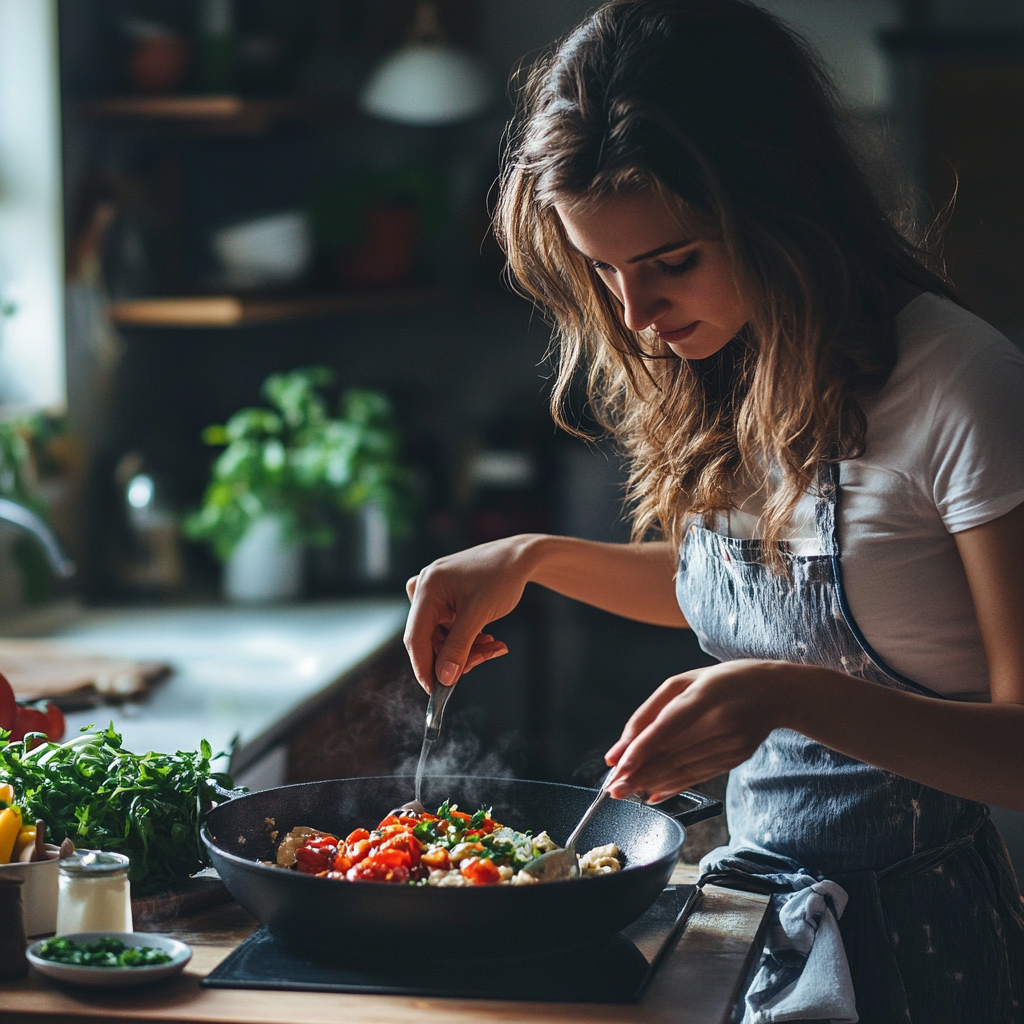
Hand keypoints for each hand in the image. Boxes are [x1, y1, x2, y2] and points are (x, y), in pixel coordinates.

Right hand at [404, 535, 540, 691]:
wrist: (520, 556)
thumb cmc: (501, 577)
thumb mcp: (479, 614)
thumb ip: (459, 647)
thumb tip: (444, 678)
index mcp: (428, 587)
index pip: (415, 636)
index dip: (423, 666)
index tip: (435, 690)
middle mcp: (426, 589)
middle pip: (430, 638)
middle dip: (456, 655)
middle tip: (482, 661)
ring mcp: (436, 594)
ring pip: (443, 637)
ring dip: (467, 648)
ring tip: (494, 647)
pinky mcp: (447, 599)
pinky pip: (451, 628)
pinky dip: (469, 638)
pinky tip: (490, 639)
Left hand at [603, 660, 798, 801]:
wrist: (775, 692)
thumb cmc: (722, 681)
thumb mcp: (684, 682)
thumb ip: (649, 712)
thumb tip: (622, 746)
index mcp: (705, 693)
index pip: (667, 725)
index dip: (642, 748)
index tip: (619, 765)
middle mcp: (720, 720)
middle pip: (673, 753)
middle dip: (639, 773)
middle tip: (613, 788)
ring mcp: (732, 742)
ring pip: (684, 769)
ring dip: (652, 783)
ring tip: (627, 791)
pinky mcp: (737, 758)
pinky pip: (699, 775)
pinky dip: (673, 786)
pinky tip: (653, 792)